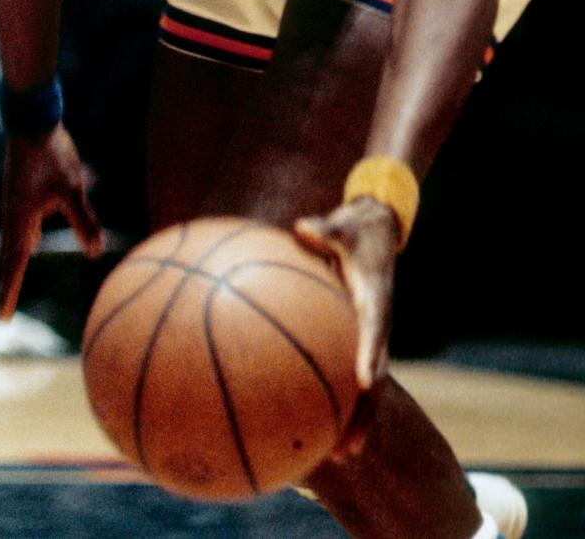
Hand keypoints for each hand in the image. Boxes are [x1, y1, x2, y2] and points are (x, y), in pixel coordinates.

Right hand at [0, 124, 104, 319]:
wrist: (32, 120)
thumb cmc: (52, 154)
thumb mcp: (73, 189)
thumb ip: (84, 221)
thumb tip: (96, 253)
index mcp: (19, 217)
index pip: (15, 263)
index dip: (10, 292)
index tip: (3, 319)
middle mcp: (11, 213)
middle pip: (10, 256)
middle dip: (9, 282)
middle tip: (4, 311)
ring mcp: (14, 201)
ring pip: (14, 239)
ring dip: (14, 261)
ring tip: (13, 280)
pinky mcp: (20, 191)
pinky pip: (20, 224)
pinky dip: (22, 241)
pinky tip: (33, 240)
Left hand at [295, 196, 400, 438]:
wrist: (379, 229)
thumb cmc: (356, 226)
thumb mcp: (343, 222)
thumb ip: (324, 228)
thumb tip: (302, 228)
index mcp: (375, 300)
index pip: (374, 333)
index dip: (370, 358)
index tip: (365, 384)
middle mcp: (378, 325)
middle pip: (376, 379)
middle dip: (365, 416)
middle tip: (348, 450)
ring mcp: (371, 336)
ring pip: (368, 387)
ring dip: (356, 421)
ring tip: (337, 459)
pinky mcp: (360, 338)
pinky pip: (349, 373)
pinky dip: (338, 399)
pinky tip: (313, 422)